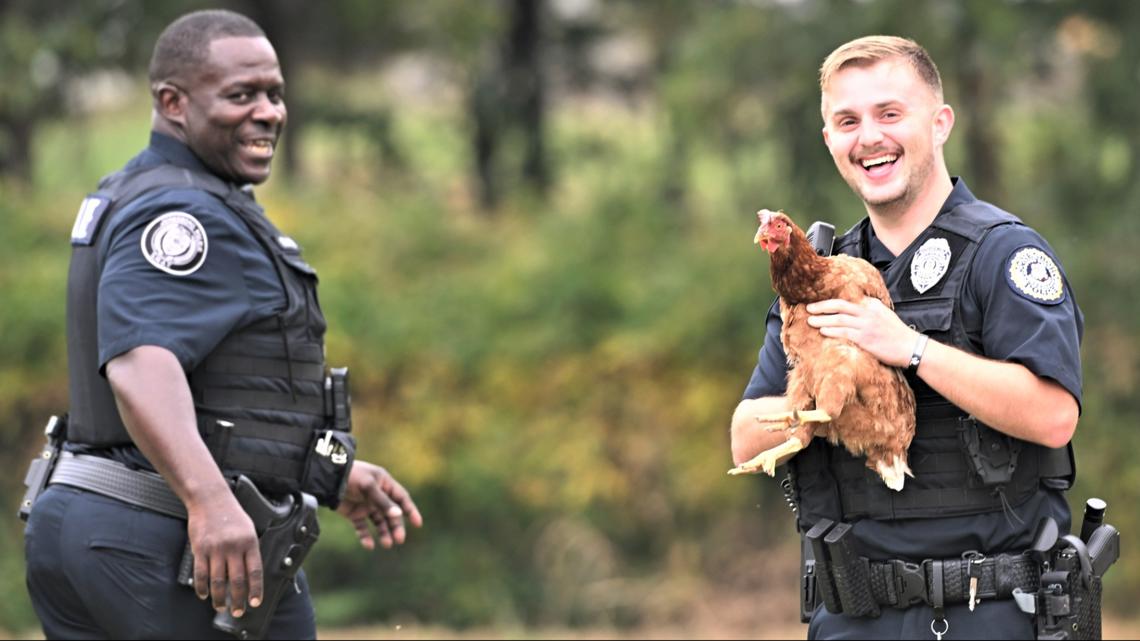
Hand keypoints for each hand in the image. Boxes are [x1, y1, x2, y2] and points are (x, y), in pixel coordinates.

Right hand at [186, 490, 262, 617]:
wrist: (210, 499)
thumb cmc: (231, 515)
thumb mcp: (248, 529)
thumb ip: (249, 551)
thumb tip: (250, 575)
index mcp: (249, 542)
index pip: (254, 571)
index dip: (256, 589)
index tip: (256, 602)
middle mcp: (233, 547)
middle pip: (236, 581)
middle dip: (238, 600)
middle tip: (238, 611)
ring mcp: (215, 549)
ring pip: (217, 581)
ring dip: (220, 598)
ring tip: (221, 606)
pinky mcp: (199, 549)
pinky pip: (200, 574)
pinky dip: (202, 588)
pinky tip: (204, 595)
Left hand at [336, 460, 422, 549]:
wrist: (327, 480)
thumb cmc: (351, 477)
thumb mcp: (368, 487)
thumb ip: (383, 501)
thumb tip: (398, 515)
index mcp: (385, 484)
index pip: (402, 498)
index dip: (410, 510)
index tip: (417, 524)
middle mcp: (378, 496)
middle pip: (391, 514)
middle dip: (396, 527)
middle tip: (399, 540)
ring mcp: (366, 505)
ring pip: (379, 522)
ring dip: (384, 533)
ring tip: (386, 544)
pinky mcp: (354, 514)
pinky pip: (363, 528)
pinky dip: (366, 536)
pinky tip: (369, 545)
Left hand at [806, 297, 918, 367]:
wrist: (911, 347)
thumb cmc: (898, 335)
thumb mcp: (886, 316)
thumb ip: (872, 310)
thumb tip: (858, 307)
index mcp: (872, 306)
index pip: (848, 300)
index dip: (831, 301)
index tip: (819, 303)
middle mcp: (868, 313)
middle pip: (840, 306)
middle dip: (822, 306)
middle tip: (808, 308)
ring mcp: (867, 325)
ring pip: (839, 319)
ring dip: (823, 319)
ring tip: (811, 320)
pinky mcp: (866, 338)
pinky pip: (845, 332)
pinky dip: (832, 330)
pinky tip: (823, 330)